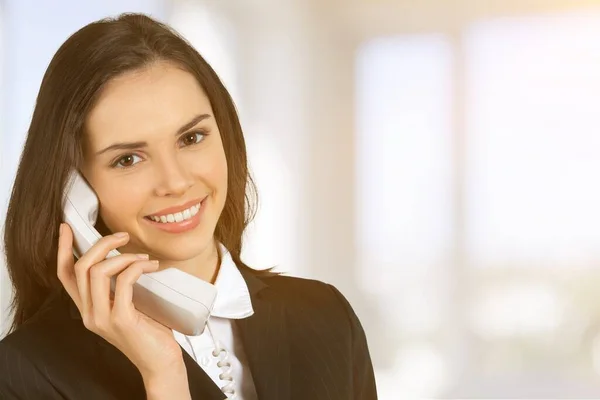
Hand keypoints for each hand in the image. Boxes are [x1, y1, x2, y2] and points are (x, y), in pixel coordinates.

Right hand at [56, 223, 188, 387]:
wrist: (161, 363)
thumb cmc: (151, 333)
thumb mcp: (130, 306)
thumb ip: (121, 288)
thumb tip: (130, 256)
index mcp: (89, 309)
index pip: (65, 276)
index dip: (63, 250)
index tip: (67, 228)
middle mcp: (90, 314)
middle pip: (80, 267)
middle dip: (101, 244)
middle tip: (123, 237)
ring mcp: (103, 318)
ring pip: (98, 272)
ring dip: (123, 256)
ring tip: (144, 258)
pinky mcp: (121, 319)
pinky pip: (124, 281)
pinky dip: (137, 267)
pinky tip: (151, 267)